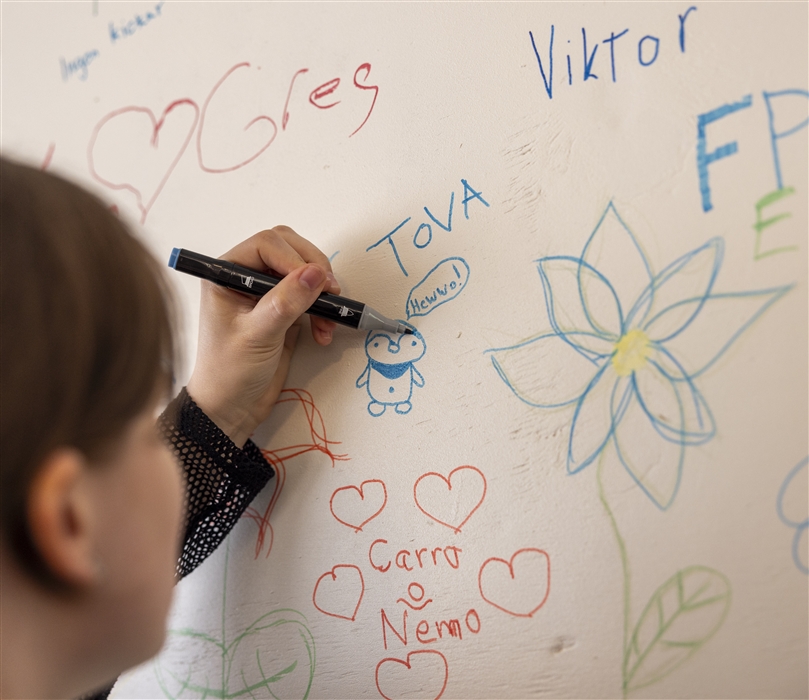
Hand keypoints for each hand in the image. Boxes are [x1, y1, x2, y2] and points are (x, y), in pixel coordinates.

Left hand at [186, 227, 338, 446]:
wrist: (232, 408)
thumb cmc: (229, 372)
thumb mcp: (257, 335)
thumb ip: (286, 302)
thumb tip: (315, 272)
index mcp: (226, 274)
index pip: (266, 245)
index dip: (294, 258)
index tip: (315, 282)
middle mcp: (245, 278)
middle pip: (289, 250)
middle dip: (313, 269)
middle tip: (331, 291)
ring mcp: (266, 294)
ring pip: (304, 272)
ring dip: (321, 292)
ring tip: (329, 319)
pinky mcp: (284, 312)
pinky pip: (310, 297)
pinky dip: (323, 311)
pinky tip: (324, 333)